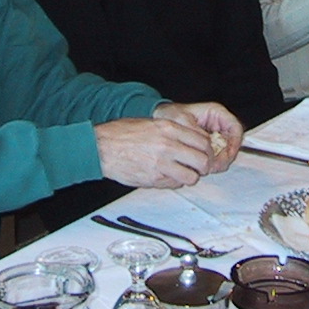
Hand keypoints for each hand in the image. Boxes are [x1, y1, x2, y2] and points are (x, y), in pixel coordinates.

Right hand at [95, 116, 215, 188]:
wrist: (101, 147)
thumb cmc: (122, 134)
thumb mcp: (151, 123)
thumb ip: (172, 132)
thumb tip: (190, 142)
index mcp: (169, 128)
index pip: (203, 142)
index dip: (207, 151)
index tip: (205, 154)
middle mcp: (168, 145)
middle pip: (202, 161)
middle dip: (203, 166)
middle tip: (198, 167)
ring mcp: (161, 164)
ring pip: (191, 177)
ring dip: (189, 177)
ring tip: (181, 173)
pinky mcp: (153, 179)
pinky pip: (174, 185)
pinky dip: (174, 183)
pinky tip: (166, 176)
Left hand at [154, 101, 242, 171]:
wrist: (160, 119)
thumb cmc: (170, 114)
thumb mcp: (181, 120)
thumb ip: (195, 132)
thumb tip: (208, 146)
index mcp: (216, 113)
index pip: (236, 129)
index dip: (234, 144)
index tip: (226, 156)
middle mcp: (218, 124)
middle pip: (232, 145)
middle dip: (224, 158)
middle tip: (212, 167)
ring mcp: (215, 136)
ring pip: (225, 153)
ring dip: (217, 163)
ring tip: (203, 169)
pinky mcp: (209, 146)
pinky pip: (215, 158)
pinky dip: (210, 164)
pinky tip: (199, 168)